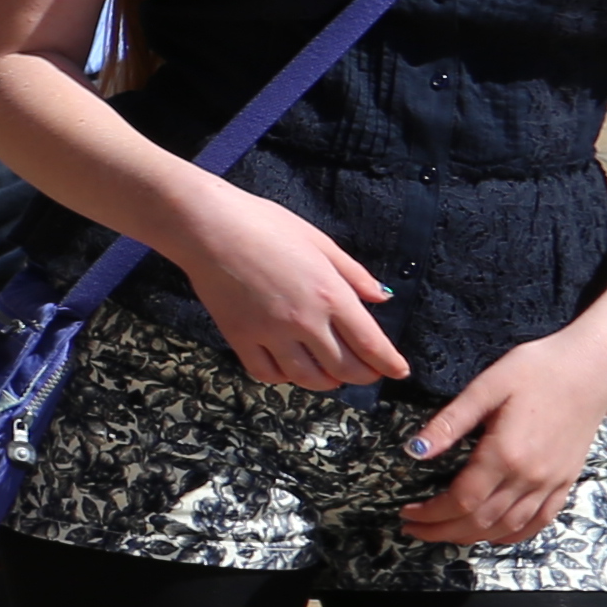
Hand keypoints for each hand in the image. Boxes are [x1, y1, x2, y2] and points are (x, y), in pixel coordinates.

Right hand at [178, 184, 407, 389]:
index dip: (389, 364)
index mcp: (331, 294)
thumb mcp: (319, 242)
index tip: (398, 371)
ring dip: (326, 382)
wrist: (207, 226)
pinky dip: (284, 377)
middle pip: (344, 368)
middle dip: (363, 376)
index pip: (370, 344)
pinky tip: (290, 368)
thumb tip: (381, 297)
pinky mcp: (239, 337)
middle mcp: (304, 321)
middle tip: (367, 373)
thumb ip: (353, 274)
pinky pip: (267, 373)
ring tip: (331, 375)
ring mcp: (270, 332)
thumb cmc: (264, 224)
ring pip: (308, 378)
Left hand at [399, 324, 606, 544]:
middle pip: (481, 521)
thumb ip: (449, 423)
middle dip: (442, 531)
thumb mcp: (485, 387)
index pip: (461, 501)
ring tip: (444, 533)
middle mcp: (531, 476)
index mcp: (505, 454)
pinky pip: (541, 521)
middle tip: (414, 529)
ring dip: (472, 537)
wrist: (592, 366)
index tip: (406, 513)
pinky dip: (514, 535)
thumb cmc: (536, 369)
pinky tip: (493, 534)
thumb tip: (412, 451)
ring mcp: (553, 482)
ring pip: (509, 527)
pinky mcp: (568, 480)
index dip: (430, 514)